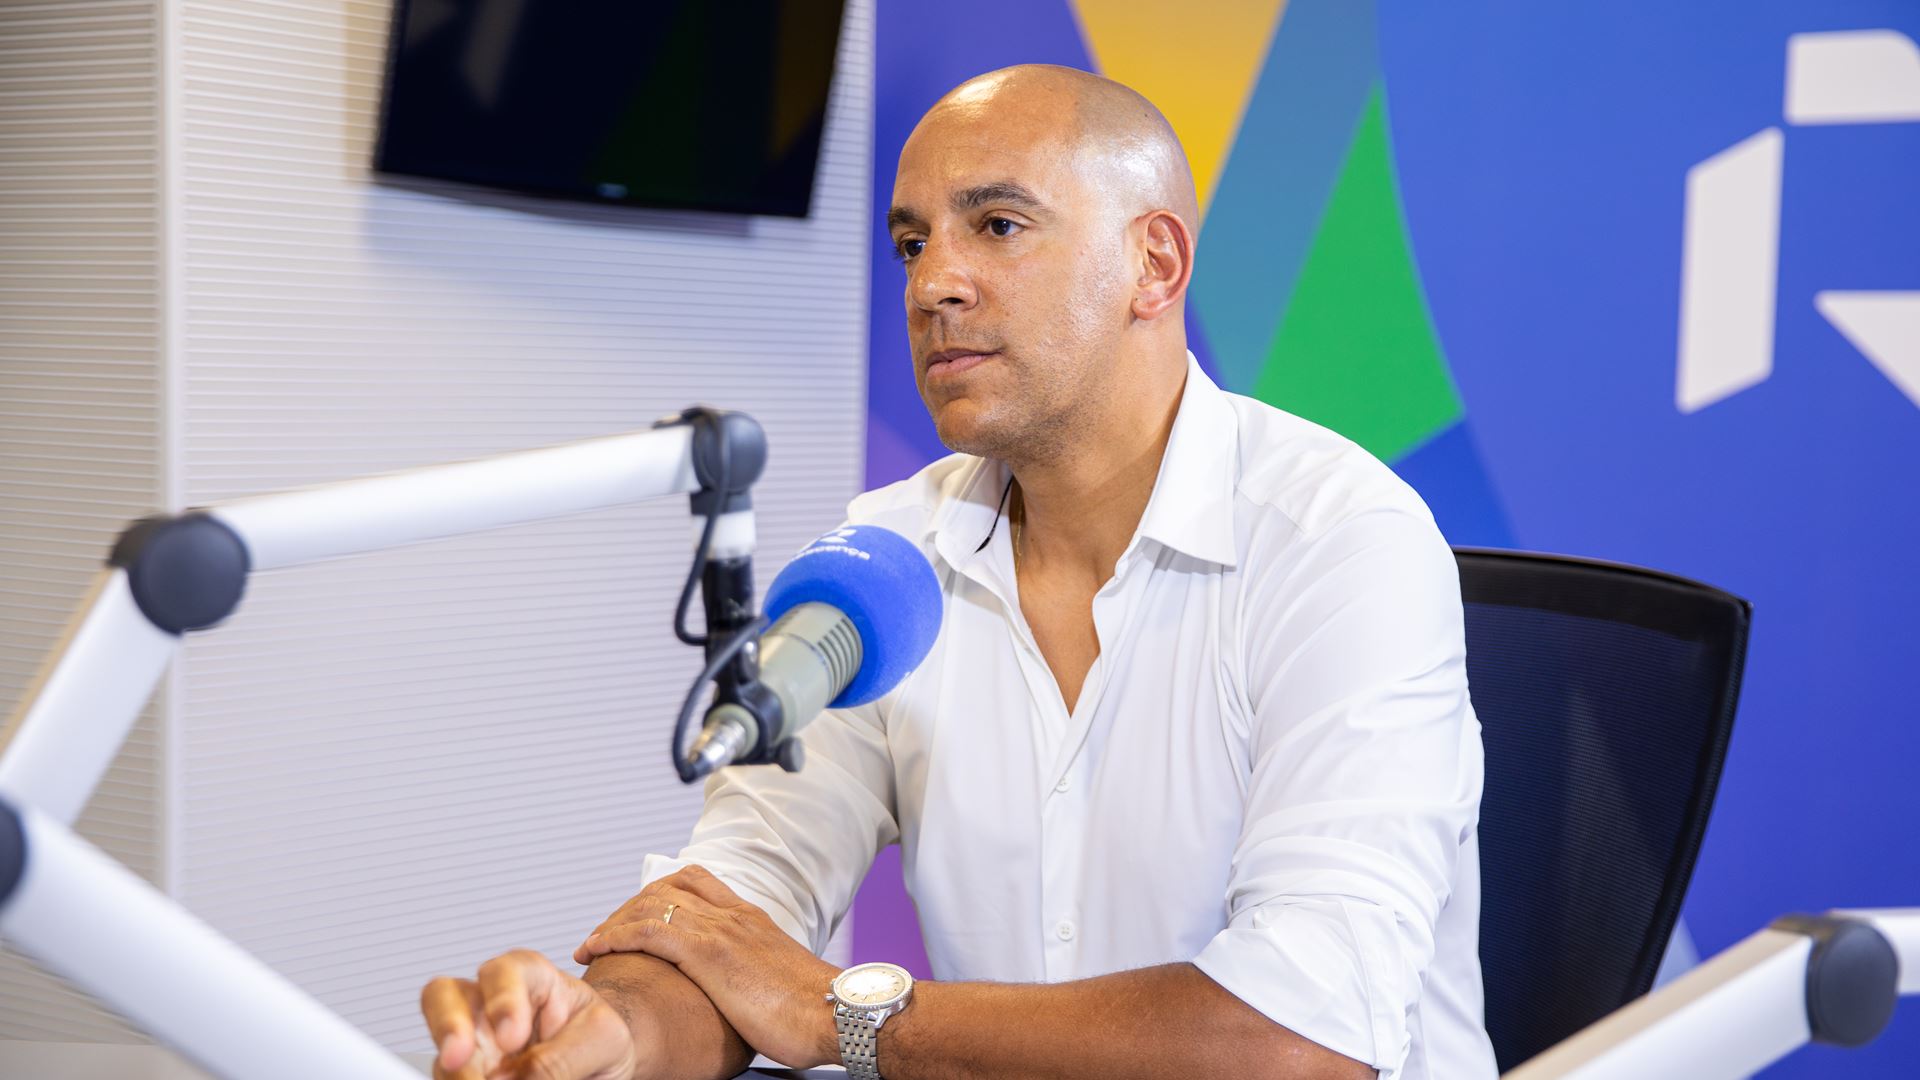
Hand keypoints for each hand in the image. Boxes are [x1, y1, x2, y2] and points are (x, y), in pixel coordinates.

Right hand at [421, 948, 640, 1079]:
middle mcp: (491, 1007)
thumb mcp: (604, 1038)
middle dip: (448, 1026)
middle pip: (443, 996)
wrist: (599, 1068)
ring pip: (442, 1052)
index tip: (511, 1037)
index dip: (501, 998)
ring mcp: (474, 1046)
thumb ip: (565, 1055)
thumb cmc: (599, 1038)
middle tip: (459, 1059)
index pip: (506, 970)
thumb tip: (514, 1077)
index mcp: (532, 979)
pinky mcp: (466, 1076)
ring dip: (456, 1073)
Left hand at [574, 865, 840, 1069]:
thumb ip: (758, 982)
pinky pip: (646, 930)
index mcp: (753, 919)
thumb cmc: (817, 1014)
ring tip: (593, 942)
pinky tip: (596, 948)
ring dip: (614, 920)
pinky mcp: (707, 952)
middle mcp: (734, 915)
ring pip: (651, 903)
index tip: (637, 918)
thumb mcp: (782, 986)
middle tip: (607, 932)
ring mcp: (720, 930)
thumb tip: (750, 1003)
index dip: (660, 895)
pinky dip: (614, 935)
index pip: (697, 882)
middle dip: (630, 906)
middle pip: (667, 887)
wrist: (835, 1014)